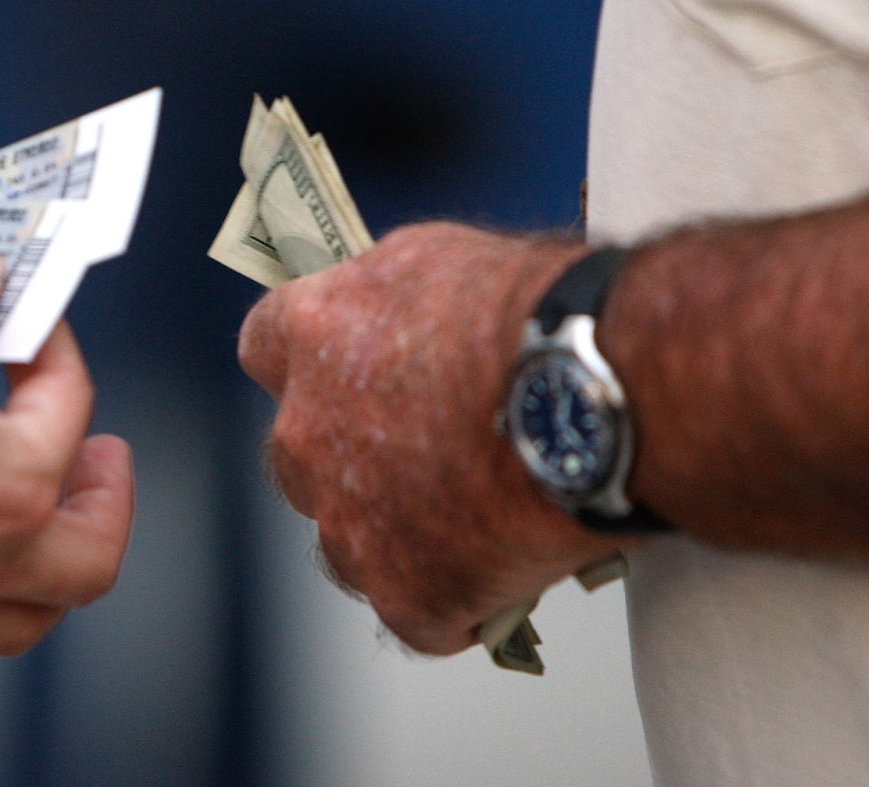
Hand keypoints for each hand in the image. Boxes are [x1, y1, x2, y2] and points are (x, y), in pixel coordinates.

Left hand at [238, 223, 630, 654]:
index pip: (268, 347)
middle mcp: (306, 432)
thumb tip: (396, 314)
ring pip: (349, 544)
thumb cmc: (544, 316)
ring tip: (477, 519)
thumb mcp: (442, 258)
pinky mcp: (404, 593)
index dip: (317, 365)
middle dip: (352, 458)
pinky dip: (456, 599)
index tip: (351, 372)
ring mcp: (349, 522)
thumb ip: (388, 294)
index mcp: (312, 335)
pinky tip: (506, 570)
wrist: (600, 392)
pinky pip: (415, 611)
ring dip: (395, 536)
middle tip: (429, 455)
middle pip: (301, 456)